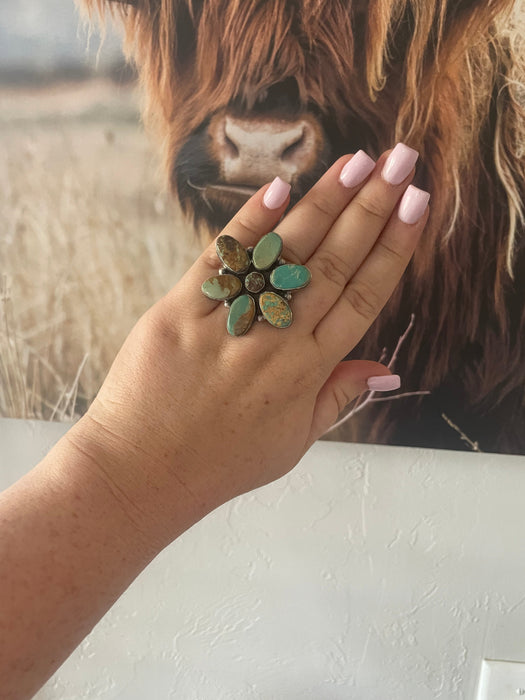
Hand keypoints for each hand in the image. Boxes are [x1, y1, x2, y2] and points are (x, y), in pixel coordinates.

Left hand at [66, 145, 428, 546]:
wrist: (145, 472)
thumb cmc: (222, 462)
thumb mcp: (293, 442)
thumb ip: (338, 397)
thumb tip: (386, 370)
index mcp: (306, 373)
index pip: (361, 297)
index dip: (392, 249)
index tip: (415, 207)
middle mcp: (275, 343)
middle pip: (332, 263)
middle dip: (371, 208)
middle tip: (399, 162)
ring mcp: (228, 325)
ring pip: (285, 254)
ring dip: (323, 203)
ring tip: (357, 163)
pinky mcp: (180, 312)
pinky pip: (222, 260)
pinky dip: (250, 223)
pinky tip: (281, 188)